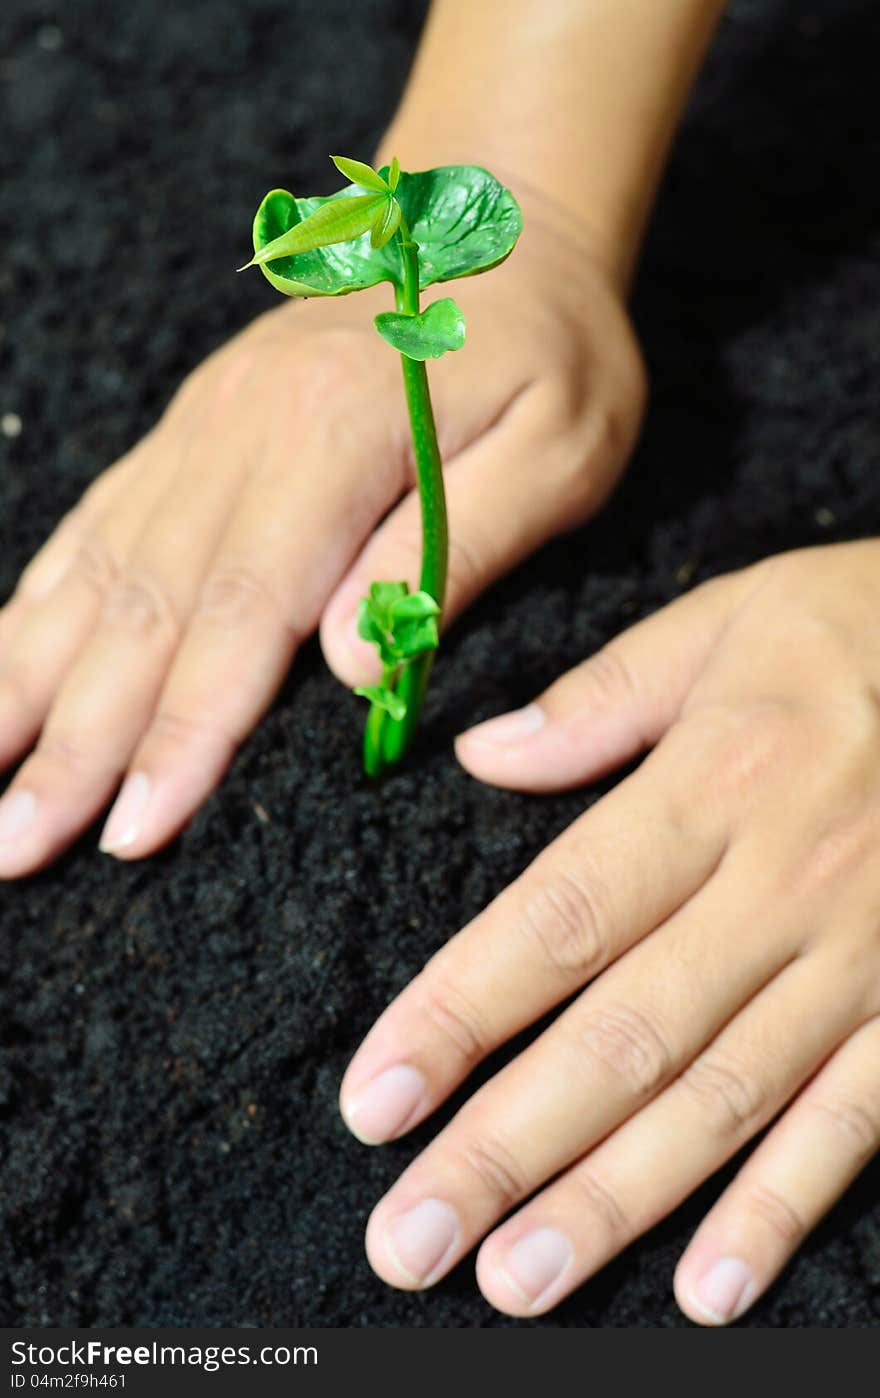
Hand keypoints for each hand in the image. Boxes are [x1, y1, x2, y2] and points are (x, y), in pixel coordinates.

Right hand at [0, 190, 643, 876]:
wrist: (494, 226)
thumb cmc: (549, 349)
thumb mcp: (556, 444)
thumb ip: (454, 547)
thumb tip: (346, 660)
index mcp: (331, 440)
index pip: (240, 613)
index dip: (181, 731)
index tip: (130, 831)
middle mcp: (238, 435)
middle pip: (142, 611)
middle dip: (75, 743)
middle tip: (14, 849)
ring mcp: (200, 431)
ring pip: (95, 576)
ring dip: (29, 687)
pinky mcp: (190, 434)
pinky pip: (97, 528)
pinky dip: (38, 608)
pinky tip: (3, 674)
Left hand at [340, 541, 879, 1323]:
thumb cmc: (864, 629)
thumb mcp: (726, 624)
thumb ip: (601, 698)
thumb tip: (482, 754)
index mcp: (715, 786)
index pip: (558, 920)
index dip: (457, 1016)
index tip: (373, 1100)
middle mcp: (780, 886)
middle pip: (621, 1036)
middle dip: (505, 1147)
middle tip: (408, 1238)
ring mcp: (861, 959)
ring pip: (720, 1100)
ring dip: (612, 1200)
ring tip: (513, 1280)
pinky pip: (852, 1122)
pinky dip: (780, 1207)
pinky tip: (704, 1285)